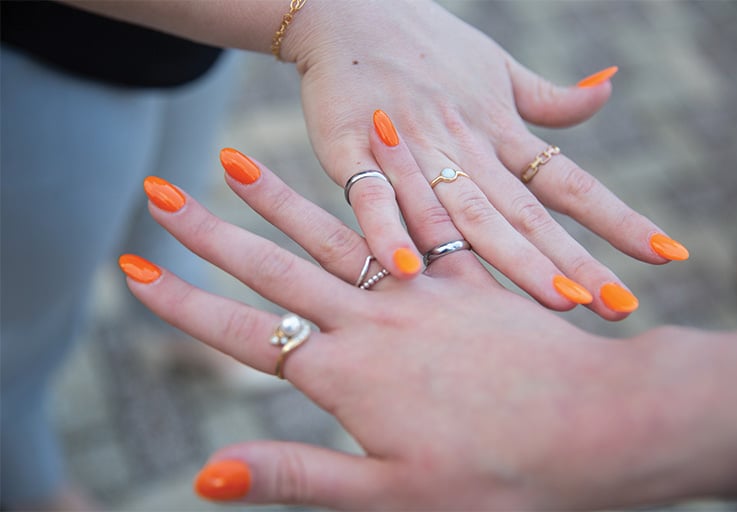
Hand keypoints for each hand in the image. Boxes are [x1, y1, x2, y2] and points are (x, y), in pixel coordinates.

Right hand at [122, 156, 736, 509]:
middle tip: (162, 193)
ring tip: (237, 163)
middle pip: (276, 269)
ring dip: (281, 198)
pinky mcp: (467, 279)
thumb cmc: (499, 479)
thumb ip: (297, 477)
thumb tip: (206, 475)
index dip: (181, 305)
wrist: (598, 428)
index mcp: (348, 376)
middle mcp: (376, 320)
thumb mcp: (389, 498)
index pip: (242, 334)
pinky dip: (387, 185)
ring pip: (336, 233)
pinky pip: (418, 222)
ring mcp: (422, 292)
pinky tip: (370, 149)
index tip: (133, 270)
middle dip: (211, 234)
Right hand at [284, 0, 688, 318]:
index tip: (669, 255)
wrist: (349, 11)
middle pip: (526, 213)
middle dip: (574, 262)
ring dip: (511, 259)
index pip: (570, 182)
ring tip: (557, 302)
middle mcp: (465, 147)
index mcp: (499, 131)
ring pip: (465, 212)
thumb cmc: (426, 44)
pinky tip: (408, 272)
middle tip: (620, 307)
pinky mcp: (353, 152)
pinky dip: (388, 231)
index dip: (618, 220)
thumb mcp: (496, 68)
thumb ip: (547, 98)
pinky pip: (373, 196)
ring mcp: (412, 149)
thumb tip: (606, 91)